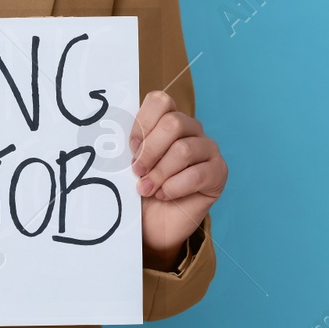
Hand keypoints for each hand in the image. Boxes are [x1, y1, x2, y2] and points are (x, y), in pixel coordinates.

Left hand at [128, 90, 225, 269]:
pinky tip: (164, 196)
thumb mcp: (128, 163)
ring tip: (146, 189)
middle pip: (174, 123)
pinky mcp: (218, 173)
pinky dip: (175, 187)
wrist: (152, 226)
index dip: (142, 123)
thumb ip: (128, 145)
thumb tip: (110, 134)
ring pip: (185, 149)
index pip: (160, 101)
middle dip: (150, 151)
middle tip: (137, 171)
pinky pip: (198, 174)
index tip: (130, 148)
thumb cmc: (139, 190)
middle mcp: (192, 130)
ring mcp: (208, 149)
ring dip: (160, 173)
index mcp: (168, 119)